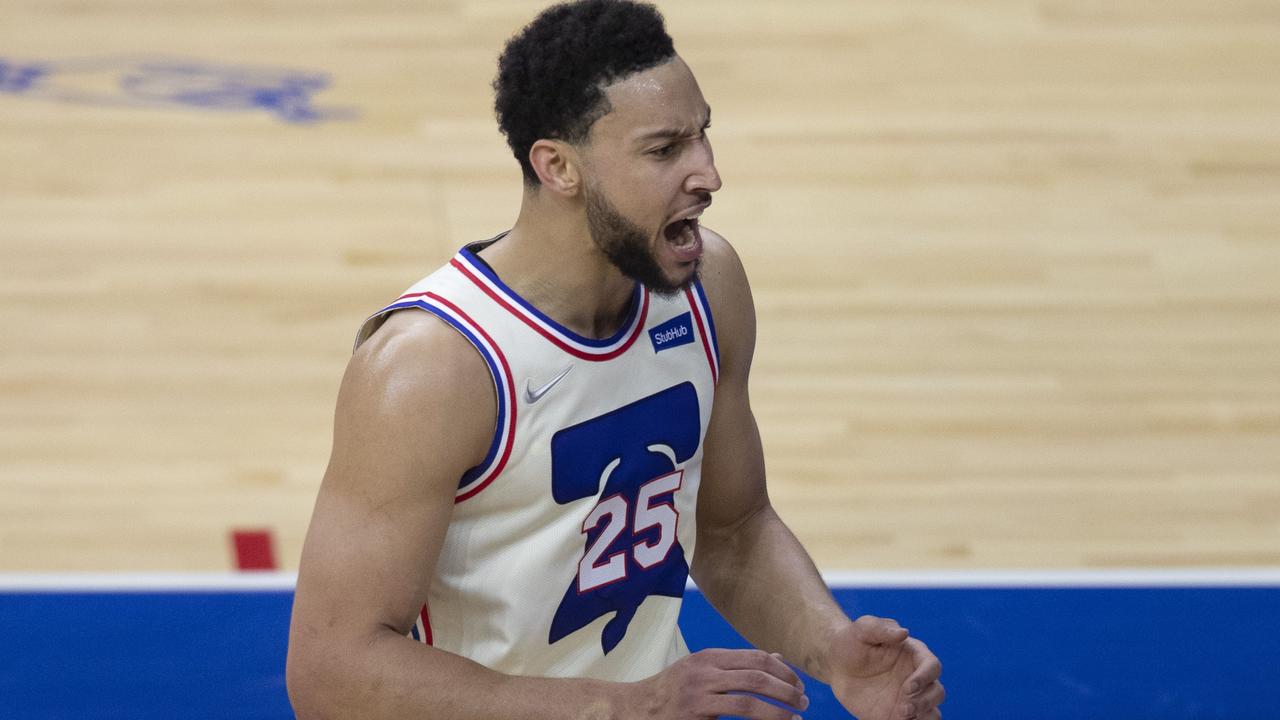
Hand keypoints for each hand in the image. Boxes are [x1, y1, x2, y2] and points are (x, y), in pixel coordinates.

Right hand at [626, 648, 808, 718]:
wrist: (633, 708)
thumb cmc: (672, 691)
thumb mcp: (702, 671)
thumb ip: (737, 666)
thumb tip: (777, 659)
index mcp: (709, 657)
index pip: (756, 657)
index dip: (783, 671)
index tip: (799, 685)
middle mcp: (704, 671)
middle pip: (758, 676)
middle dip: (787, 689)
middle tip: (804, 702)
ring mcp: (698, 695)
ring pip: (749, 700)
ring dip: (779, 710)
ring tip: (795, 718)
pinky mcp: (694, 716)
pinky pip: (734, 717)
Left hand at [827, 616, 943, 719]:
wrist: (837, 664)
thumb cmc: (853, 642)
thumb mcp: (863, 629)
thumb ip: (881, 628)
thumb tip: (904, 632)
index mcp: (915, 655)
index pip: (932, 667)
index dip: (925, 678)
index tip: (908, 687)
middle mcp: (917, 678)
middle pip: (936, 693)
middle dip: (924, 702)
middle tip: (904, 708)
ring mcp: (909, 699)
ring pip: (932, 713)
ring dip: (923, 717)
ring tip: (902, 717)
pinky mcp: (896, 715)